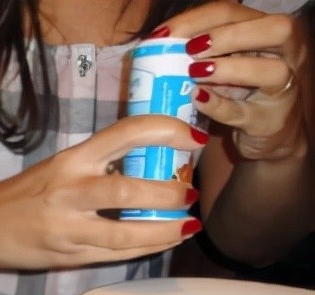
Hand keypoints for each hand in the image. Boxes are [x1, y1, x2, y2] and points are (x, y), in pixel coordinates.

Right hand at [0, 115, 206, 268]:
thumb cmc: (19, 195)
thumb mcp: (58, 169)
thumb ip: (98, 167)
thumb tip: (151, 167)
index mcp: (72, 158)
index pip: (128, 132)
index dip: (167, 131)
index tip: (192, 139)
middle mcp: (71, 188)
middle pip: (133, 188)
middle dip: (172, 193)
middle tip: (191, 193)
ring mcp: (68, 226)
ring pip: (128, 231)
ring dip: (166, 229)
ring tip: (188, 224)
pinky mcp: (66, 254)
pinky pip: (115, 253)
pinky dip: (146, 248)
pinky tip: (165, 241)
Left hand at [157, 2, 307, 162]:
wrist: (264, 131)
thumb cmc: (238, 91)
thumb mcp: (222, 64)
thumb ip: (200, 51)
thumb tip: (157, 45)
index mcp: (267, 31)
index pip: (235, 12)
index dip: (197, 20)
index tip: (163, 35)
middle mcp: (286, 54)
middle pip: (274, 29)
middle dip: (228, 36)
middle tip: (190, 50)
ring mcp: (283, 89)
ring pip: (271, 70)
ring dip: (228, 69)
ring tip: (194, 73)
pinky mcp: (269, 122)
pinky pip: (245, 111)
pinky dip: (218, 105)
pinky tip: (196, 99)